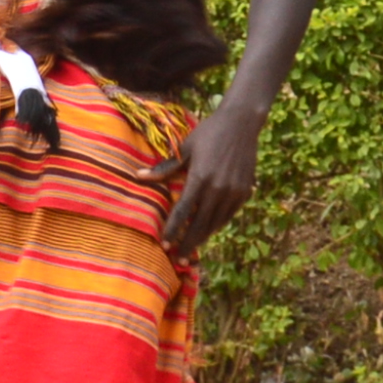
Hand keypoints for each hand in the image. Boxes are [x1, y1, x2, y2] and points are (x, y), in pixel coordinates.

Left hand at [149, 101, 261, 256]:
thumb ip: (165, 168)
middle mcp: (218, 188)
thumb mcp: (185, 148)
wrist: (242, 123)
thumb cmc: (209, 133)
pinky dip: (217, 225)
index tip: (165, 244)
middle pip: (200, 223)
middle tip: (177, 259)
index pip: (183, 211)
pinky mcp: (244, 192)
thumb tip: (138, 176)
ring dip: (202, 238)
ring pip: (215, 223)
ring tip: (191, 249)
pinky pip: (228, 215)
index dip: (173, 229)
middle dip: (188, 243)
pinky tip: (208, 231)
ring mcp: (233, 192)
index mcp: (200, 177)